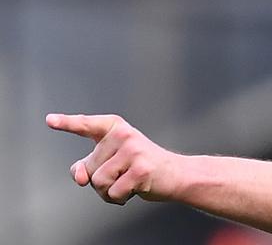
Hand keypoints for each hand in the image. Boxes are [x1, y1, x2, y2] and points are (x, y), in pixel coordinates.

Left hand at [46, 113, 178, 204]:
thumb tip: (80, 177)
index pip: (86, 125)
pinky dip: (120, 198)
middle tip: (123, 175)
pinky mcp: (140, 168)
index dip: (67, 123)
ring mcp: (133, 150)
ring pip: (98, 181)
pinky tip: (134, 188)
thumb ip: (87, 166)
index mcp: (114, 128)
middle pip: (90, 168)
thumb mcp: (111, 161)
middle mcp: (123, 135)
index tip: (50, 120)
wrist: (174, 174)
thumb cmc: (139, 166)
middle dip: (102, 181)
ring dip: (109, 191)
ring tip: (128, 182)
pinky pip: (113, 192)